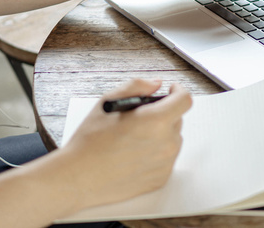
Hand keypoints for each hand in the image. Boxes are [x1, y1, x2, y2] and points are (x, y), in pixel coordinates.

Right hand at [61, 79, 191, 211]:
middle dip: (163, 114)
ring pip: (173, 139)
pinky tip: (134, 155)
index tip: (170, 91)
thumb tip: (156, 84)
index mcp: (156, 120)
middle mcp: (166, 142)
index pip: (184, 100)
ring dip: (160, 134)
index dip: (178, 91)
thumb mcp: (109, 102)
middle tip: (139, 118)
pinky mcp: (161, 179)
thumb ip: (137, 86)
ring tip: (133, 139)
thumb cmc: (91, 140)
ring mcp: (165, 163)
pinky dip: (156, 153)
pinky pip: (166, 159)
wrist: (79, 177)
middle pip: (177, 119)